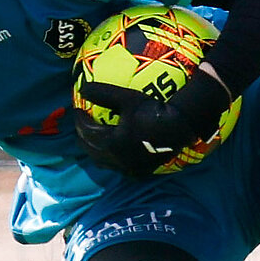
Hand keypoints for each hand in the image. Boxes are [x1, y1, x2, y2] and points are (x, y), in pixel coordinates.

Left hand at [75, 69, 231, 178]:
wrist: (181, 125)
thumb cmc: (153, 109)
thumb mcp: (126, 98)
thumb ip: (103, 93)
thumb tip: (82, 88)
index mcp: (112, 143)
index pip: (87, 133)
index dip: (80, 121)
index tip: (78, 110)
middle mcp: (118, 160)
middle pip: (92, 151)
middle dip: (84, 138)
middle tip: (82, 126)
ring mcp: (130, 168)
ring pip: (105, 162)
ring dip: (97, 150)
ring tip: (96, 139)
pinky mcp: (142, 172)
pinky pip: (121, 168)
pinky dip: (113, 159)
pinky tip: (116, 150)